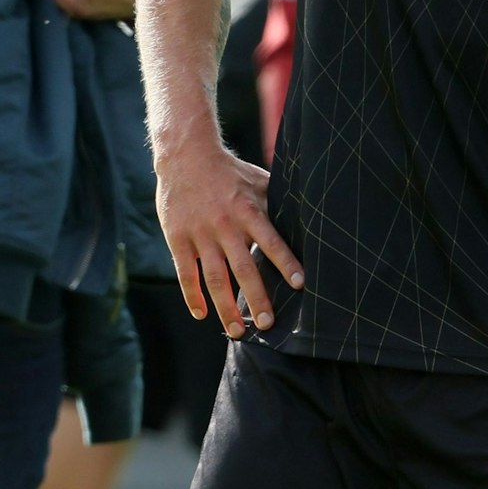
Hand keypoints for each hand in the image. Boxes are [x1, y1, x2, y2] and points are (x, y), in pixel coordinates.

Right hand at [154, 140, 303, 339]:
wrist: (185, 157)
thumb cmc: (230, 172)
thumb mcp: (259, 181)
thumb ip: (279, 202)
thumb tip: (309, 218)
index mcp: (248, 210)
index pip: (271, 241)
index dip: (286, 263)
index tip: (300, 285)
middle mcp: (225, 225)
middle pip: (243, 268)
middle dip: (257, 298)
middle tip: (269, 325)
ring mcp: (200, 234)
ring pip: (214, 278)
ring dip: (226, 307)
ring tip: (237, 331)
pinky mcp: (178, 239)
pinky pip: (185, 274)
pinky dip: (193, 296)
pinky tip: (202, 314)